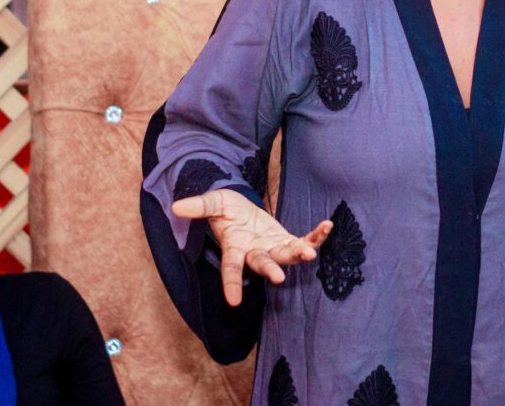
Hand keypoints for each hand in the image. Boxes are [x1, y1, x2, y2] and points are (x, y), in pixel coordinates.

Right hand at [172, 188, 332, 305]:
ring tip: (310, 253)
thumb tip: (177, 207)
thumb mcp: (213, 202)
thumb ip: (199, 206)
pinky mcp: (287, 240)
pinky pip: (304, 240)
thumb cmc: (226, 209)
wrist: (241, 208)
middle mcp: (254, 252)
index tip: (233, 301)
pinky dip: (316, 236)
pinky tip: (327, 226)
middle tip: (278, 278)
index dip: (231, 284)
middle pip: (262, 263)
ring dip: (299, 254)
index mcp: (234, 247)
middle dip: (270, 270)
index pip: (230, 269)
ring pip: (286, 255)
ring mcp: (272, 248)